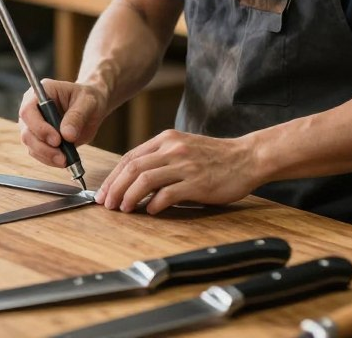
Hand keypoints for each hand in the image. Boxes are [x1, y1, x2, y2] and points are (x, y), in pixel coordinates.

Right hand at [18, 79, 107, 167]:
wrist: (92, 108)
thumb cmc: (88, 98)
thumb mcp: (88, 102)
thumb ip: (77, 116)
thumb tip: (67, 135)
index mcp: (41, 93)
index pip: (28, 111)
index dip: (39, 127)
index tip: (57, 139)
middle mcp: (33, 110)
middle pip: (26, 133)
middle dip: (43, 147)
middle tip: (63, 156)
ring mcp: (34, 126)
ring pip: (31, 146)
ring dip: (47, 156)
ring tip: (66, 160)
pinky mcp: (41, 140)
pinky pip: (40, 154)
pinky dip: (51, 160)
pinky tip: (65, 160)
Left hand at [95, 129, 258, 213]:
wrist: (247, 157)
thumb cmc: (215, 157)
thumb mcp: (183, 148)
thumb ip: (161, 159)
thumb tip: (134, 181)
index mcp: (166, 139)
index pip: (130, 157)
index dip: (113, 176)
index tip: (104, 192)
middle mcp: (173, 148)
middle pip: (133, 168)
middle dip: (115, 188)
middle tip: (106, 204)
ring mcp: (185, 165)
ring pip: (145, 179)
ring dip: (129, 196)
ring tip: (123, 209)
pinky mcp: (198, 182)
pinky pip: (168, 193)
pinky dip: (154, 204)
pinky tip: (150, 211)